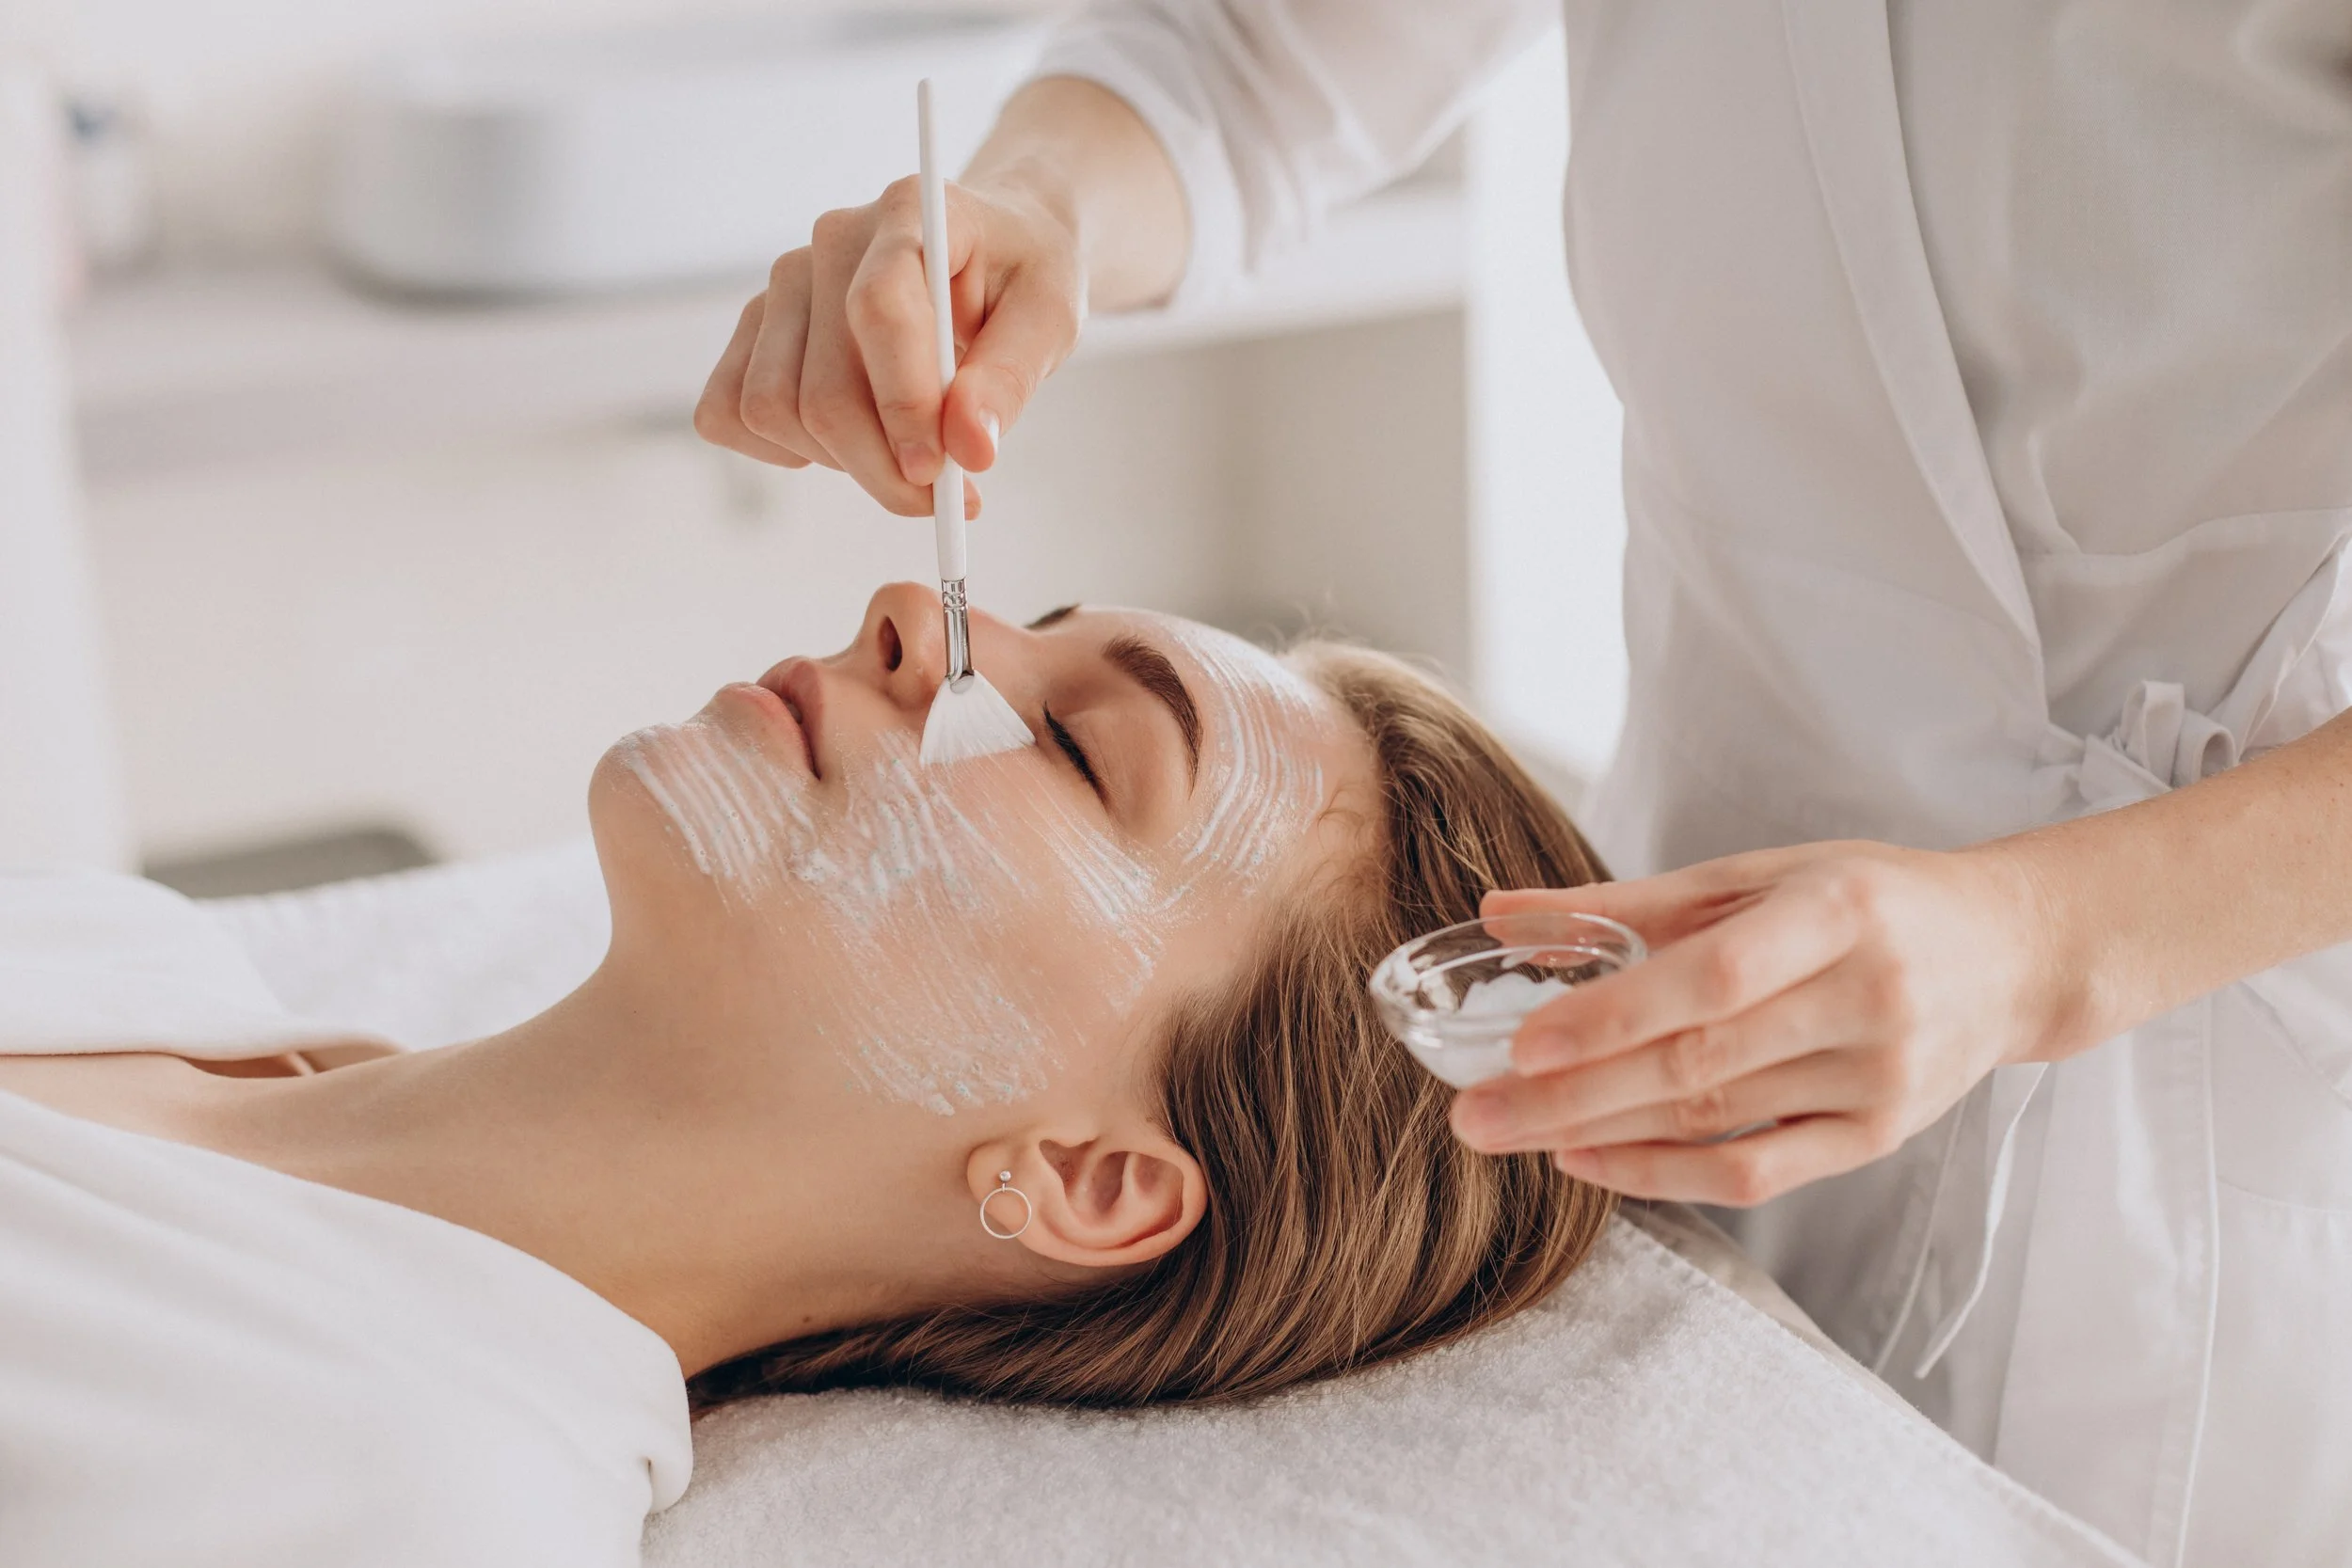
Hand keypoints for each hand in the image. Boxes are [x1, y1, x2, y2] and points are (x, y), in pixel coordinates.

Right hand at [693, 175, 1085, 517]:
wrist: (990, 250)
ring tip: (902, 450)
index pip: (878, 310)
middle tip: (944, 496)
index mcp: (908, 214)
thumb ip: (1010, 378)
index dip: (903, 404)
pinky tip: (843, 443)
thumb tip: (970, 449)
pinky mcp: (757, 327)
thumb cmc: (1019, 279)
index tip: (940, 471)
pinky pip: (728, 411)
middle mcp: (832, 242)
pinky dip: (783, 449)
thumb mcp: (1050, 318)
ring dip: (840, 462)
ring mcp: (783, 284)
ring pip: (772, 409)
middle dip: (883, 466)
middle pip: (823, 387)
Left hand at [1447, 841, 2066, 1204]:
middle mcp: (1866, 998)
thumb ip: (1629, 902)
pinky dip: (1667, 1173)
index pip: (1713, 977)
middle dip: (1573, 1095)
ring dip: (1603, 1134)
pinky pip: (1759, 1171)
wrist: (2011, 955)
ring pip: (1719, 1120)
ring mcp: (1879, 1078)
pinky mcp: (1880, 1136)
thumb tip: (1497, 914)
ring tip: (1510, 1134)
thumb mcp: (1761, 875)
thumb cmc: (1868, 900)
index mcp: (1836, 912)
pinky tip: (1590, 1161)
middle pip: (1699, 1062)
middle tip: (1475, 1116)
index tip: (1523, 1042)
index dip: (1616, 1015)